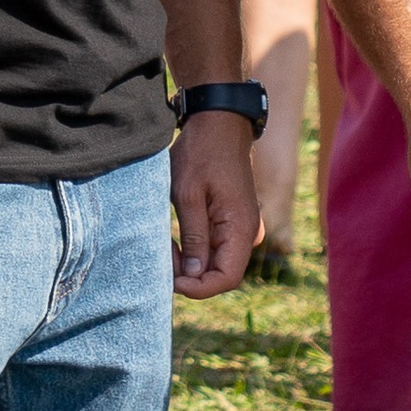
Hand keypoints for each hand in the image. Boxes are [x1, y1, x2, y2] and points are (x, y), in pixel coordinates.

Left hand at [170, 115, 260, 296]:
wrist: (219, 122)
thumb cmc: (201, 153)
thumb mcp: (188, 195)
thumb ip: (194, 237)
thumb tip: (194, 275)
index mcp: (240, 228)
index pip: (226, 279)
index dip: (198, 288)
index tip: (171, 280)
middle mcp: (247, 232)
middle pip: (221, 274)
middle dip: (190, 276)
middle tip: (163, 257)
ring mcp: (241, 227)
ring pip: (216, 263)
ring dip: (191, 264)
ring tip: (166, 246)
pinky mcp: (231, 221)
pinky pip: (216, 248)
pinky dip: (195, 251)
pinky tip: (175, 239)